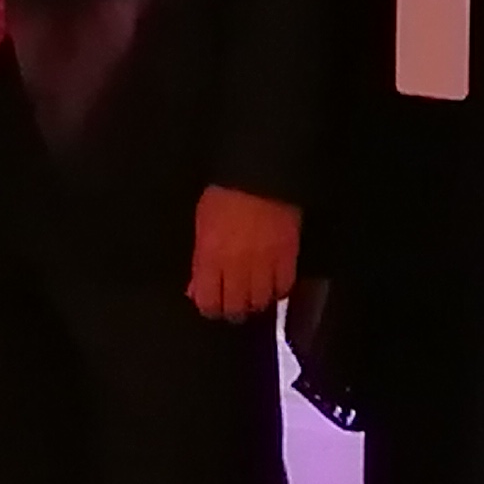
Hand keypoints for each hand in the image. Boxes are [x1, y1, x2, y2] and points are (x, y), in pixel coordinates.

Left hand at [187, 188, 300, 324]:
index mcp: (210, 256)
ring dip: (256, 302)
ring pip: (260, 301)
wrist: (259, 173)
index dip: (210, 309)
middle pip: (236, 307)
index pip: (208, 301)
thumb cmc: (225, 194)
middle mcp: (236, 265)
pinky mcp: (288, 256)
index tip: (213, 307)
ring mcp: (264, 262)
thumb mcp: (202, 224)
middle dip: (233, 310)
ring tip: (254, 297)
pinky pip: (284, 287)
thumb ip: (199, 260)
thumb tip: (195, 289)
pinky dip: (278, 291)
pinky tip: (273, 285)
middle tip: (235, 306)